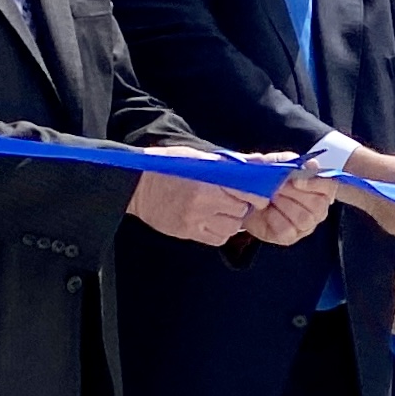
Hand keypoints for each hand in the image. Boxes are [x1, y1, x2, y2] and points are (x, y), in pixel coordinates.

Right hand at [127, 149, 262, 246]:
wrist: (135, 186)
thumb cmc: (165, 166)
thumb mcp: (194, 156)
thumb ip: (224, 163)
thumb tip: (254, 163)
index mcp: (206, 183)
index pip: (245, 193)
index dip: (256, 195)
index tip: (259, 195)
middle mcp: (202, 204)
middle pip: (240, 212)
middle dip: (242, 205)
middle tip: (233, 199)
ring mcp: (194, 221)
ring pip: (231, 228)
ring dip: (232, 219)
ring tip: (221, 210)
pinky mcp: (187, 232)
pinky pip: (217, 238)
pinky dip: (220, 231)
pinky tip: (213, 220)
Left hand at [243, 162, 333, 245]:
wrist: (243, 196)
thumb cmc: (264, 179)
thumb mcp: (274, 163)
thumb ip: (290, 161)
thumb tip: (310, 164)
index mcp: (319, 187)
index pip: (329, 186)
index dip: (315, 183)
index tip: (297, 180)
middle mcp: (318, 208)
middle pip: (317, 204)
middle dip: (293, 193)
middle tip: (276, 186)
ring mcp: (305, 225)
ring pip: (304, 218)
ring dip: (283, 204)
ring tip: (270, 196)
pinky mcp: (289, 237)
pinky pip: (287, 229)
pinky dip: (273, 218)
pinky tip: (266, 210)